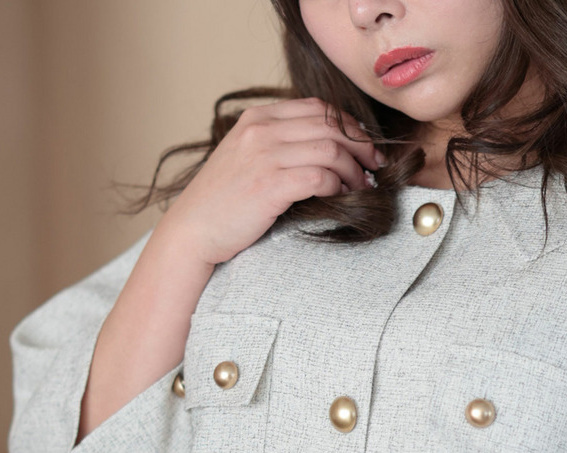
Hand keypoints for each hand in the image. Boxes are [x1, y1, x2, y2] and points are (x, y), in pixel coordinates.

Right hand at [165, 97, 384, 265]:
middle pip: (329, 125)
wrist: (192, 231)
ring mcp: (265, 157)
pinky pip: (320, 177)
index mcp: (257, 119)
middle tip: (373, 165)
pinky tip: (342, 195)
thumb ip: (276, 144)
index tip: (363, 146)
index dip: (349, 125)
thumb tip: (325, 148)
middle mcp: (261, 131)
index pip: (317, 108)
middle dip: (360, 145)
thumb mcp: (244, 158)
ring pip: (330, 149)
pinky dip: (339, 185)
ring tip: (361, 185)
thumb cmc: (221, 203)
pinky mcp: (270, 186)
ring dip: (353, 169)